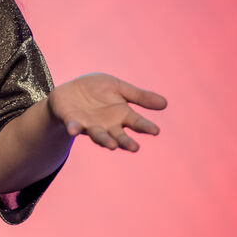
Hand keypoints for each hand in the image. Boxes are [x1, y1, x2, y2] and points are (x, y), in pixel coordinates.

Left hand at [48, 73, 166, 151]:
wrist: (71, 90)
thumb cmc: (98, 91)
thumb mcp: (119, 88)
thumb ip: (139, 96)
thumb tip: (165, 103)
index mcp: (122, 115)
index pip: (137, 122)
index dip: (145, 127)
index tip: (155, 131)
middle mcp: (108, 125)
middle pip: (119, 136)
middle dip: (126, 142)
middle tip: (134, 148)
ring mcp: (90, 125)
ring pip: (99, 136)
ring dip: (105, 141)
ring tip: (112, 145)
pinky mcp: (73, 122)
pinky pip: (74, 127)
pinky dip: (74, 129)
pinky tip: (73, 130)